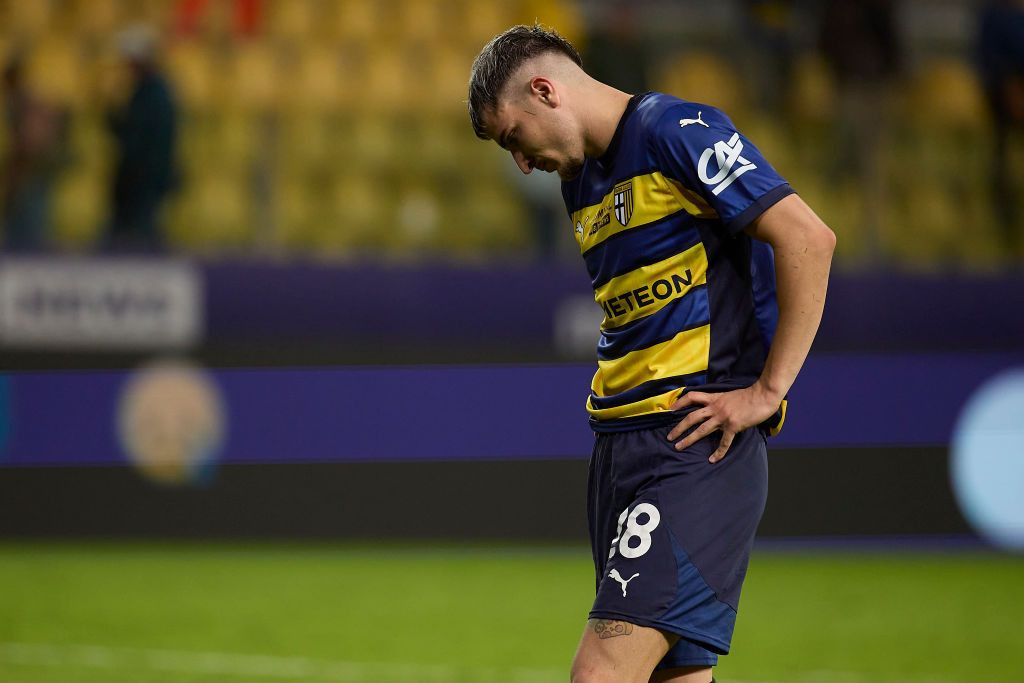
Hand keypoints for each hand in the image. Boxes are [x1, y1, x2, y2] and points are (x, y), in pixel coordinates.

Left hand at [666, 383, 780, 462]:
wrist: (763, 395)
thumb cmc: (749, 395)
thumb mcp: (728, 395)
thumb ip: (718, 401)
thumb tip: (712, 408)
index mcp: (714, 398)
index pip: (691, 397)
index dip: (680, 402)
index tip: (670, 410)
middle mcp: (715, 408)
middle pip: (691, 417)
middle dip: (679, 428)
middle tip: (669, 437)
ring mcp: (723, 417)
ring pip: (701, 430)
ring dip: (688, 439)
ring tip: (678, 447)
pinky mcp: (733, 426)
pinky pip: (724, 442)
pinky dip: (718, 452)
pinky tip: (712, 460)